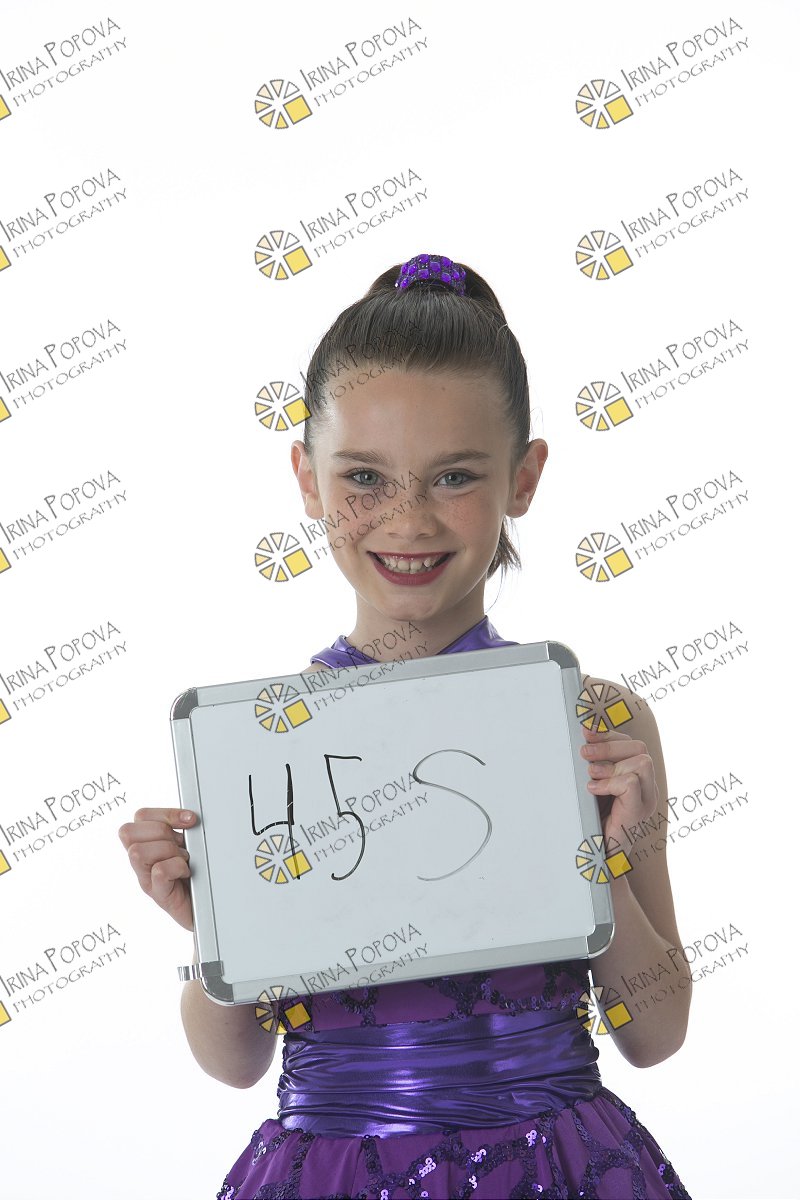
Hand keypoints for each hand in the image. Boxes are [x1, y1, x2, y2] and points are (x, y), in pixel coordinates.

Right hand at [118, 808, 196, 931]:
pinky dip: (176, 868)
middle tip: (182, 845)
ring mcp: (147, 879)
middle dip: (163, 832)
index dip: (165, 814)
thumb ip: (183, 829)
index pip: (140, 816)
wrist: (210, 909)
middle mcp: (142, 861)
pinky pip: (158, 872)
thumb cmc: (199, 876)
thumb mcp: (190, 845)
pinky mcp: (159, 895)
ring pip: (138, 852)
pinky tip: (186, 873)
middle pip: (128, 831)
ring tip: (184, 860)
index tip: (190, 820)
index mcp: (148, 844)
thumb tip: (189, 817)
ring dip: (169, 851)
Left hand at [580, 727, 656, 851]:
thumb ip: (595, 767)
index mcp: (638, 779)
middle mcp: (647, 788)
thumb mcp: (594, 788)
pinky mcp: (638, 812)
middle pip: (639, 748)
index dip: (609, 734)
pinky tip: (593, 790)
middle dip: (609, 745)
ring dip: (610, 763)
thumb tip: (583, 741)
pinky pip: (631, 783)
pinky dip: (610, 782)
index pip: (632, 745)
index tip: (586, 732)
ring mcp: (646, 800)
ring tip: (590, 774)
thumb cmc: (594, 823)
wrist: (598, 860)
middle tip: (584, 753)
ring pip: (641, 761)